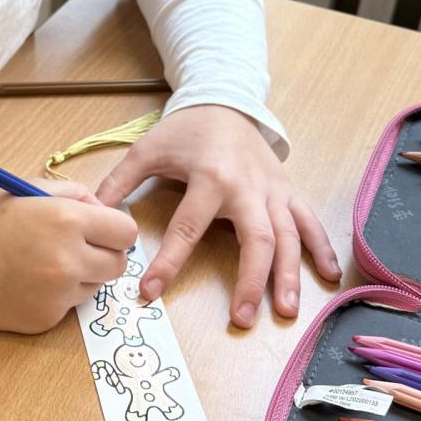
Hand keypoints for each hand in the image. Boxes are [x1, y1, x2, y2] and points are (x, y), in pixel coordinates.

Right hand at [0, 181, 136, 332]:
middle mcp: (67, 261)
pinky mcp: (43, 320)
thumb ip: (73, 196)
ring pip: (94, 287)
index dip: (113, 229)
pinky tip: (23, 282)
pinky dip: (54, 296)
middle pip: (118, 265)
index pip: (126, 232)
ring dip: (80, 276)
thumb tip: (103, 211)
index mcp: (66, 220)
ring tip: (40, 262)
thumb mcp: (26, 189)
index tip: (98, 228)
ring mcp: (56, 295)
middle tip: (73, 246)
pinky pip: (67, 307)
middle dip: (102, 254)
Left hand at [94, 105, 339, 324]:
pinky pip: (308, 221)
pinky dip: (322, 248)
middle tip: (242, 318)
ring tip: (287, 311)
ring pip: (288, 236)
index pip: (187, 228)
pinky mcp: (287, 191)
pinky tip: (329, 277)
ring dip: (289, 274)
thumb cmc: (185, 130)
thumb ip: (118, 182)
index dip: (169, 263)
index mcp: (208, 177)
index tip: (150, 293)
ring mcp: (271, 190)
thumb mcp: (147, 150)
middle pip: (255, 239)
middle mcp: (246, 187)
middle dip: (250, 281)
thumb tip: (92, 212)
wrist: (224, 102)